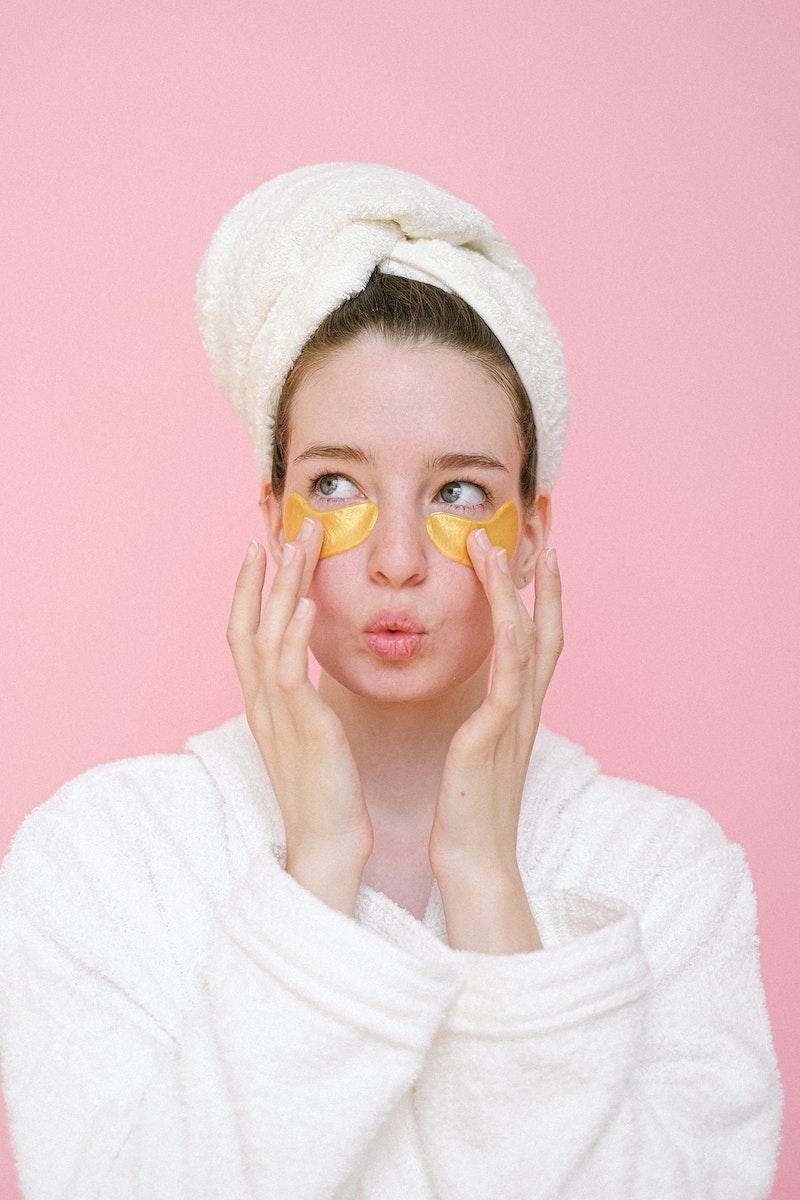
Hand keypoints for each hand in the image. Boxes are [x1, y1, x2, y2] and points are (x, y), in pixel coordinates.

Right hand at [227, 520, 373, 864]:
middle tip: (286, 529)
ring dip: (280, 588)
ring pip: (267, 637)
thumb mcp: (310, 735)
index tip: (262, 549)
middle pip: (252, 624)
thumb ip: (303, 700)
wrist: (328, 845)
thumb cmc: (326, 793)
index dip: (251, 589)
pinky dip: (295, 635)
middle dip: (266, 574)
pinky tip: (307, 604)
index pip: (247, 633)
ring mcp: (277, 715)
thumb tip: (310, 672)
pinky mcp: (301, 730)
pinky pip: (289, 674)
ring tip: (297, 546)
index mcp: (264, 704)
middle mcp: (262, 703)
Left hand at [427, 536, 563, 875]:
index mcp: (518, 710)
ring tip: (499, 553)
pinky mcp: (494, 740)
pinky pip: (510, 686)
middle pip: (546, 632)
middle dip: (542, 582)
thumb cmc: (468, 808)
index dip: (542, 597)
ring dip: (516, 596)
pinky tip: (510, 618)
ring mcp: (514, 723)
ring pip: (527, 646)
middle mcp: (525, 709)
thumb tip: (474, 695)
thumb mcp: (477, 750)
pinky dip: (513, 648)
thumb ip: (482, 717)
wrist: (473, 860)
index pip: (538, 641)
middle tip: (537, 535)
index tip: (538, 555)